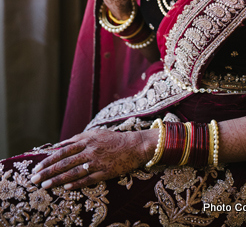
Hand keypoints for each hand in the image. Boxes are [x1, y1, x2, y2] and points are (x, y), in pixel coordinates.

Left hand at [30, 129, 155, 189]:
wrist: (134, 145)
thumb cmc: (113, 139)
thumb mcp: (95, 134)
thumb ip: (78, 139)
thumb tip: (60, 145)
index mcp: (87, 140)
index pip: (63, 151)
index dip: (49, 159)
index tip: (37, 167)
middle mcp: (90, 151)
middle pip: (65, 162)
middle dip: (48, 171)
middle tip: (35, 179)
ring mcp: (97, 162)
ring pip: (74, 172)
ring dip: (58, 180)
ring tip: (45, 186)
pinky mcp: (105, 172)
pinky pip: (88, 180)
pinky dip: (76, 184)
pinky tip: (66, 188)